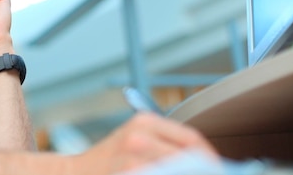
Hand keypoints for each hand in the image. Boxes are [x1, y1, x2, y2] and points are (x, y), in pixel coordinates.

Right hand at [73, 113, 217, 174]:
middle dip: (202, 171)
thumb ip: (167, 148)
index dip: (210, 159)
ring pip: (176, 170)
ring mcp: (131, 157)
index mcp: (145, 122)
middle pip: (188, 159)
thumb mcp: (136, 142)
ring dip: (187, 174)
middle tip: (213, 174)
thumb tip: (208, 164)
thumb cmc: (108, 162)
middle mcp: (138, 136)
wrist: (72, 174)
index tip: (219, 170)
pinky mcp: (127, 172)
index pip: (192, 140)